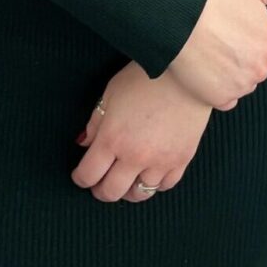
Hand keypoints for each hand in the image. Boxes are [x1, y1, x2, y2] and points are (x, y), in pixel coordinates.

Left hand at [71, 60, 212, 202]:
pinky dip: (154, 184)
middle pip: (111, 192)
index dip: (80, 179)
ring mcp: (160, 161)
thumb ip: (96, 122)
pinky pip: (165, 186)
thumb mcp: (111, 93)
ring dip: (128, 191)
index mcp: (112, 138)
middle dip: (100, 191)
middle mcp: (135, 156)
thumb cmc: (145, 76)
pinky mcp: (181, 160)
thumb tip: (84, 143)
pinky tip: (149, 175)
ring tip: (125, 182)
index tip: (81, 176)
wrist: (186, 72)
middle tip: (99, 184)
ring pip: (139, 194)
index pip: (89, 175)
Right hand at [167, 0, 266, 109]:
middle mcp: (263, 69)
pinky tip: (205, 67)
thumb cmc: (212, 0)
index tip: (231, 21)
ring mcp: (242, 87)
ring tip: (208, 48)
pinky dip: (218, 87)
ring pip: (242, 80)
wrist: (176, 19)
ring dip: (230, 70)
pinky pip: (226, 97)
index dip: (248, 30)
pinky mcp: (220, 100)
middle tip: (218, 34)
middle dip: (241, 52)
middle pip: (256, 62)